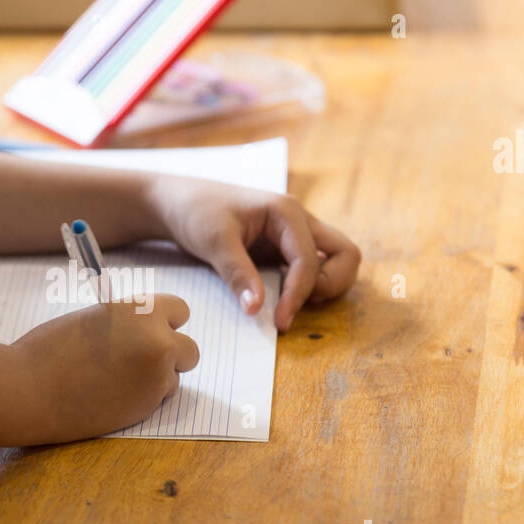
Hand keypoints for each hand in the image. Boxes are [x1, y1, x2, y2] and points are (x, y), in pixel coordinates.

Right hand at [13, 295, 198, 442]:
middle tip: (141, 362)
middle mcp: (157, 339)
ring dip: (156, 380)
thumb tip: (150, 331)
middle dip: (171, 355)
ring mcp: (156, 376)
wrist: (29, 389)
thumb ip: (128, 323)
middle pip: (190, 349)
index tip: (152, 331)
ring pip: (174, 378)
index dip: (166, 322)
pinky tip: (112, 396)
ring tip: (116, 381)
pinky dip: (142, 399)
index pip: (180, 310)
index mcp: (141, 309)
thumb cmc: (49, 349)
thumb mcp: (95, 320)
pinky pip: (158, 399)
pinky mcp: (148, 406)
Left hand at [147, 175, 361, 331]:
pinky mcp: (285, 247)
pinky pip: (314, 267)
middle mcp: (299, 220)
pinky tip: (281, 297)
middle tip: (296, 305)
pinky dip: (308, 285)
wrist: (177, 201)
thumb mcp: (214, 241)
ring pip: (337, 260)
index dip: (298, 295)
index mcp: (286, 212)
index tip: (279, 322)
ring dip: (325, 285)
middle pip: (346, 254)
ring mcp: (295, 234)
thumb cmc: (195, 211)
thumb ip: (237, 274)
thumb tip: (257, 310)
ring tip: (292, 302)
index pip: (309, 261)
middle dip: (331, 285)